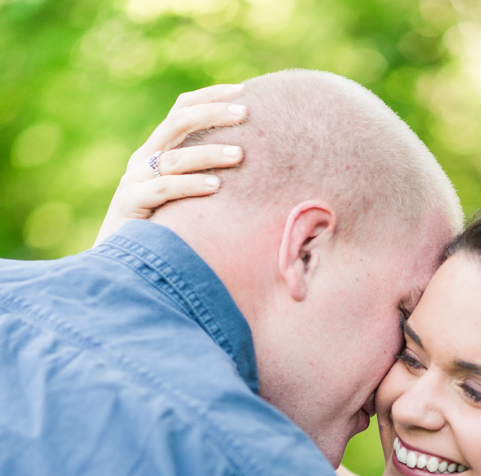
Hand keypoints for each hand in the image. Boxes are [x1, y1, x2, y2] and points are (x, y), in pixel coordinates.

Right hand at [94, 84, 247, 244]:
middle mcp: (143, 160)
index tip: (243, 91)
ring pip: (174, 158)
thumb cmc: (160, 233)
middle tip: (245, 112)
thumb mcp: (182, 198)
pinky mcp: (131, 205)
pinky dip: (191, 186)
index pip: (181, 111)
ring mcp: (134, 181)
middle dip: (212, 113)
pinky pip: (164, 189)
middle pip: (177, 123)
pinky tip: (216, 188)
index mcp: (155, 152)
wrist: (119, 265)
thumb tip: (247, 166)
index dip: (209, 97)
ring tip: (240, 156)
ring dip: (209, 155)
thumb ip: (202, 178)